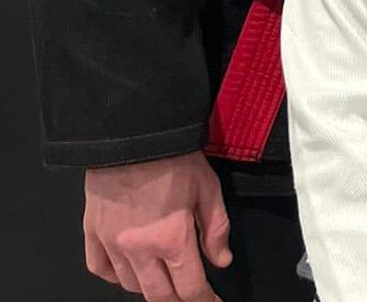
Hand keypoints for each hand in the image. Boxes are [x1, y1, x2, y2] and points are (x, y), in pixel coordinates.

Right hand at [84, 152, 231, 301]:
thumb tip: (221, 260)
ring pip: (131, 286)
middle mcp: (138, 250)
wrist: (131, 133)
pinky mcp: (91, 234)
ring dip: (151, 286)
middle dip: (179, 298)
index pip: (189, 289)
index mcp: (171, 239)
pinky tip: (131, 268)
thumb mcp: (208, 187)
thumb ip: (216, 228)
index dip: (204, 300)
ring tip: (166, 275)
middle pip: (159, 296)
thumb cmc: (174, 156)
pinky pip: (101, 270)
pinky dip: (117, 276)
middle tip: (191, 292)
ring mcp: (111, 245)